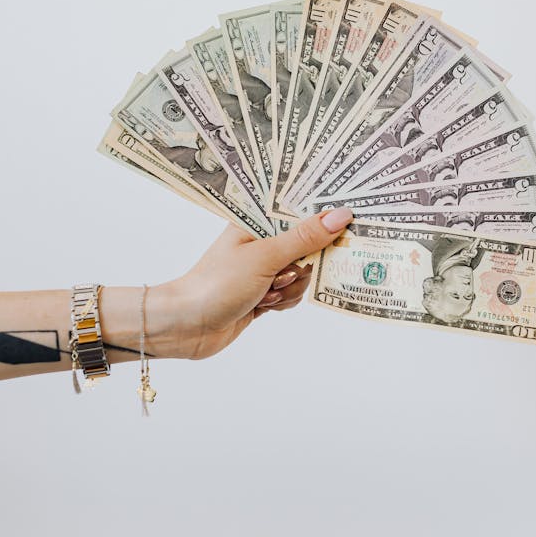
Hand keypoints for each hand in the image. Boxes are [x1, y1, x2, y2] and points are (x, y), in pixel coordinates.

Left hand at [144, 208, 352, 358]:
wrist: (185, 326)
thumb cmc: (216, 284)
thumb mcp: (265, 257)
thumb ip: (304, 238)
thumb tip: (341, 215)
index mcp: (256, 220)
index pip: (300, 209)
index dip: (324, 216)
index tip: (350, 219)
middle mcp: (262, 241)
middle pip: (308, 244)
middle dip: (304, 263)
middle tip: (285, 272)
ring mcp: (264, 269)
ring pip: (303, 274)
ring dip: (290, 288)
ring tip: (266, 292)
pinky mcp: (264, 294)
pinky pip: (293, 294)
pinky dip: (284, 302)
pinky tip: (264, 306)